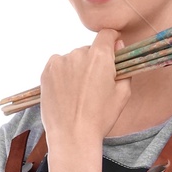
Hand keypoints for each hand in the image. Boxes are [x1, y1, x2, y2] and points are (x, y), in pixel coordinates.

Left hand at [38, 30, 131, 151]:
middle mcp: (78, 54)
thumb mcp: (123, 93)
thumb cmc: (100, 118)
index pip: (107, 34)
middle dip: (94, 61)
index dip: (112, 41)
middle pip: (89, 49)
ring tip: (78, 93)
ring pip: (73, 58)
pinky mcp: (46, 72)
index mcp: (99, 56)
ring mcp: (60, 62)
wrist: (72, 137)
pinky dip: (63, 73)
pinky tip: (67, 91)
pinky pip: (58, 65)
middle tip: (94, 85)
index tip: (113, 52)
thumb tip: (118, 48)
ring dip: (77, 68)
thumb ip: (124, 66)